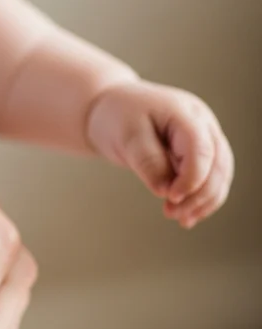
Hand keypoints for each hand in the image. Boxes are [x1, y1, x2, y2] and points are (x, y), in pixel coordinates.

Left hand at [87, 80, 233, 227]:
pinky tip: (186, 216)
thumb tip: (165, 191)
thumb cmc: (116, 117)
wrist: (109, 108)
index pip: (201, 150)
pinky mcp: (196, 152)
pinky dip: (200, 198)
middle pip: (218, 164)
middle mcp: (202, 124)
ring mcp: (203, 137)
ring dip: (204, 200)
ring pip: (219, 174)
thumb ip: (148, 161)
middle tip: (172, 215)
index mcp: (185, 114)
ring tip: (180, 220)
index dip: (192, 178)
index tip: (170, 198)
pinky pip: (209, 178)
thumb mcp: (127, 136)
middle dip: (200, 194)